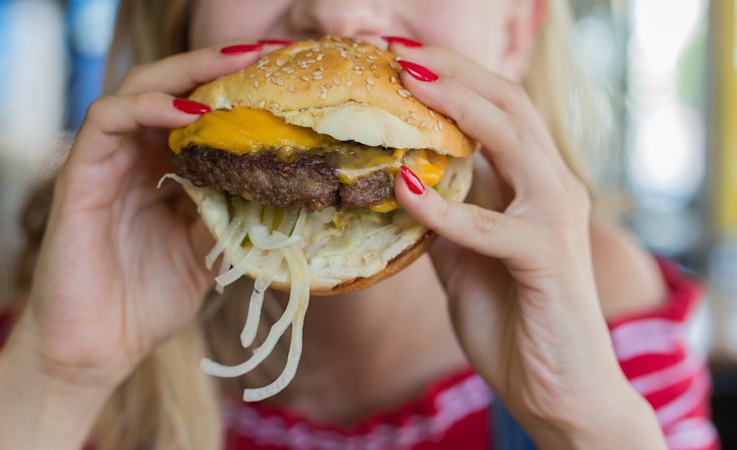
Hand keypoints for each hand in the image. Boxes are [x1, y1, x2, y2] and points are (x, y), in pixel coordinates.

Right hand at [9, 43, 263, 389]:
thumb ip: (230, 213)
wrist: (98, 350)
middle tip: (263, 53)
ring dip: (185, 74)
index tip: (283, 74)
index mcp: (165, 171)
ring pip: (137, 90)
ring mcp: (106, 163)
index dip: (236, 90)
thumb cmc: (148, 301)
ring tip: (232, 68)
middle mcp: (136, 157)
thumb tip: (279, 185)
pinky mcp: (80, 177)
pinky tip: (186, 111)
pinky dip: (145, 107)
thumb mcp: (206, 251)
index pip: (199, 112)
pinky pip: (105, 122)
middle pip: (172, 87)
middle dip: (216, 65)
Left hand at [389, 44, 664, 447]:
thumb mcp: (462, 260)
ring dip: (457, 109)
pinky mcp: (549, 258)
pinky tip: (405, 189)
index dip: (452, 78)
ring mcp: (555, 218)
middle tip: (398, 51)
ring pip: (512, 141)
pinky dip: (447, 208)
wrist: (558, 390)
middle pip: (507, 105)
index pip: (496, 110)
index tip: (398, 59)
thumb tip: (398, 191)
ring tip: (408, 84)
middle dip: (454, 72)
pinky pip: (492, 225)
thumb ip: (441, 221)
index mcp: (532, 183)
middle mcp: (551, 187)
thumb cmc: (512, 320)